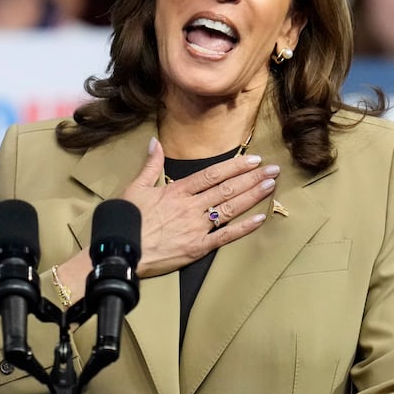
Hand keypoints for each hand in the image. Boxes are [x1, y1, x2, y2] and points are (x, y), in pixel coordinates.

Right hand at [117, 138, 275, 277]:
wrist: (120, 251)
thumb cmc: (126, 220)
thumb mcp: (136, 187)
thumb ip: (150, 164)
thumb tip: (154, 142)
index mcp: (177, 190)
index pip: (212, 174)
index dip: (235, 166)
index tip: (253, 160)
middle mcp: (191, 206)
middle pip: (227, 188)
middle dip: (252, 178)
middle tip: (273, 169)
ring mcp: (196, 227)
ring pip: (230, 208)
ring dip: (252, 196)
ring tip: (271, 186)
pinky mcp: (197, 248)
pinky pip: (225, 236)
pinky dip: (244, 227)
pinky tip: (260, 218)